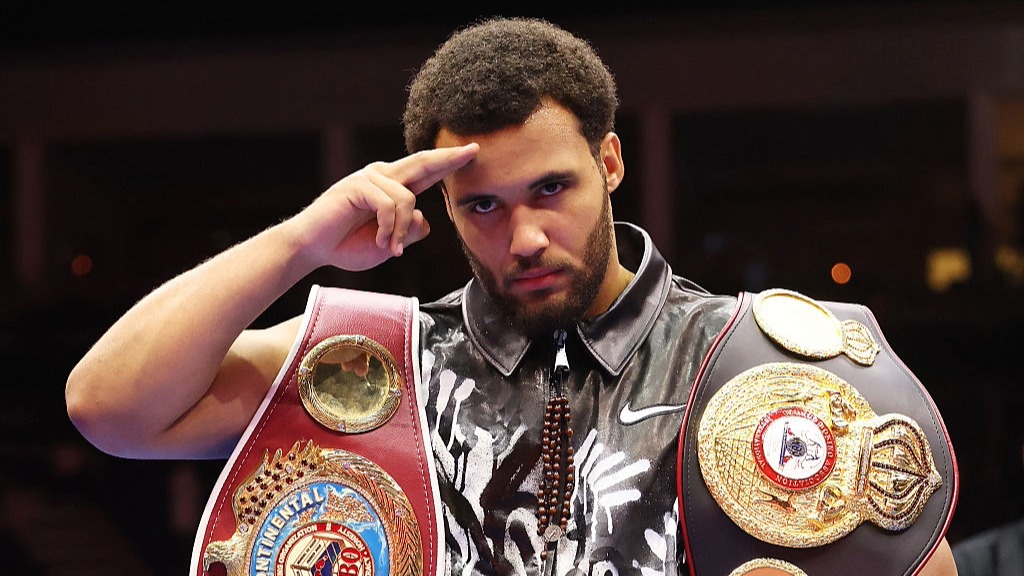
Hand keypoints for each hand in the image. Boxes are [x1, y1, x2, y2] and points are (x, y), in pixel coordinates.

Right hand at [286, 143, 478, 271]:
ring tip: (390, 247)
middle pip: (423, 163)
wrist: (315, 249)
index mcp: (394, 187)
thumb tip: (424, 218)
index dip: (449, 162)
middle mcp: (384, 176)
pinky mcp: (358, 184)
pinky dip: (389, 228)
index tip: (473, 151)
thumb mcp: (392, 243)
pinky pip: (389, 205)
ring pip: (408, 199)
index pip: (427, 171)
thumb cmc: (350, 245)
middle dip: (449, 158)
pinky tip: (381, 241)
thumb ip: (411, 230)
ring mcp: (370, 177)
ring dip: (402, 231)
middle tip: (474, 151)